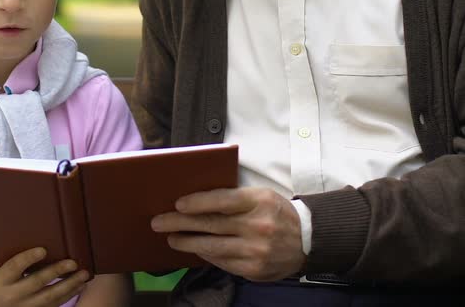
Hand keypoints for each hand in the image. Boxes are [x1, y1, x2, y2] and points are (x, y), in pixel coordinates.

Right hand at [0, 247, 89, 306]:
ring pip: (49, 297)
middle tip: (73, 263)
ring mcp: (24, 306)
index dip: (28, 258)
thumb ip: (14, 256)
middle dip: (57, 272)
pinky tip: (80, 286)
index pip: (15, 266)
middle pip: (36, 282)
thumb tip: (37, 231)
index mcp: (1, 278)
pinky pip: (54, 305)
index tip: (43, 250)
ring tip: (84, 274)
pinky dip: (69, 295)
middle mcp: (12, 293)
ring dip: (69, 285)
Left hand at [151, 187, 305, 281]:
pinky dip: (205, 254)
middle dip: (180, 223)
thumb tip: (195, 202)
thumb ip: (233, 198)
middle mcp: (258, 226)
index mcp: (259, 201)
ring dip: (187, 242)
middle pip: (211, 224)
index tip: (178, 204)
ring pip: (212, 246)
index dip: (198, 202)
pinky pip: (221, 261)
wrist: (307, 240)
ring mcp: (256, 250)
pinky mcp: (253, 269)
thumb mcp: (260, 196)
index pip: (223, 200)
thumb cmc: (276, 212)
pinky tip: (194, 249)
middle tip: (158, 222)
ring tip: (171, 238)